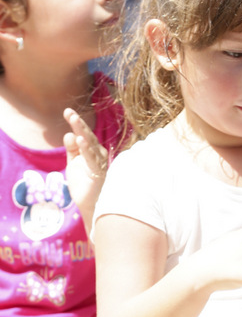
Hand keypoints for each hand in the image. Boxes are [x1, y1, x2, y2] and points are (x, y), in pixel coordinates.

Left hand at [63, 108, 108, 229]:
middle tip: (69, 112)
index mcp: (91, 151)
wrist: (90, 205)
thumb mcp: (74, 163)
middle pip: (87, 135)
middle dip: (79, 124)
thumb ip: (72, 149)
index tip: (67, 111)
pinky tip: (80, 139)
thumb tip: (69, 133)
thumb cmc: (84, 184)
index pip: (83, 134)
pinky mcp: (98, 172)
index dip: (76, 123)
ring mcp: (99, 162)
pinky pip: (92, 158)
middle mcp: (97, 154)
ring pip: (90, 144)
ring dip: (82, 132)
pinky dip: (86, 149)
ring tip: (74, 120)